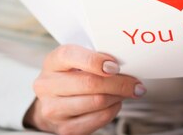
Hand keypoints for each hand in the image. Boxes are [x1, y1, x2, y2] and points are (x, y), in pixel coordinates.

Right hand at [25, 45, 145, 134]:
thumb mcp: (76, 60)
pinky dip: (113, 110)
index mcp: (52, 62)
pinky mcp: (65, 128)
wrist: (51, 102)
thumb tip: (124, 63)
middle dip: (119, 82)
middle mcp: (47, 86)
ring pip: (97, 102)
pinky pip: (98, 119)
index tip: (116, 65)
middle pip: (89, 83)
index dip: (96, 60)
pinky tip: (115, 103)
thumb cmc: (70, 75)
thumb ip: (95, 57)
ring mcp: (54, 109)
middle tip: (135, 83)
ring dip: (118, 96)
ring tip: (127, 91)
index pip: (70, 55)